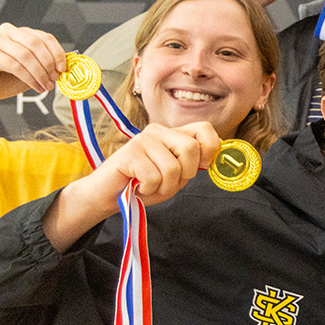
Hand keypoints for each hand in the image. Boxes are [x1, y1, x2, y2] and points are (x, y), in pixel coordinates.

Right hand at [0, 24, 65, 107]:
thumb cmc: (9, 78)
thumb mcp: (34, 70)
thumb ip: (47, 65)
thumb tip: (66, 66)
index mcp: (21, 32)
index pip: (45, 37)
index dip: (57, 53)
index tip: (64, 69)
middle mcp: (8, 32)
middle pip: (36, 44)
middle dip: (49, 64)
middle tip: (55, 80)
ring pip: (26, 55)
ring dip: (40, 73)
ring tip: (46, 86)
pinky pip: (15, 65)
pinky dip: (29, 78)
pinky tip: (36, 87)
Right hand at [45, 122, 220, 250]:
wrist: (109, 195)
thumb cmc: (144, 184)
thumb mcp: (176, 176)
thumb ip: (193, 164)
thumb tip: (215, 158)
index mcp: (172, 134)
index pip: (204, 128)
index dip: (210, 149)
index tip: (202, 166)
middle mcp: (158, 131)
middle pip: (191, 149)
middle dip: (185, 174)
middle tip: (167, 182)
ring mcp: (143, 139)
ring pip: (173, 168)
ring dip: (165, 186)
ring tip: (150, 185)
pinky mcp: (129, 153)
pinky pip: (154, 177)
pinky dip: (149, 189)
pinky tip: (138, 185)